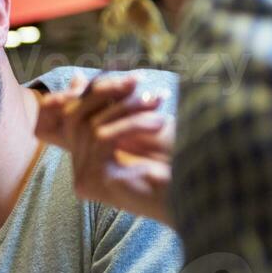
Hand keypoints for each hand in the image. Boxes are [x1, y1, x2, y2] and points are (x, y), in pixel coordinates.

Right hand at [35, 74, 174, 224]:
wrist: (198, 195)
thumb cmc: (175, 161)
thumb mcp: (135, 122)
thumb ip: (105, 104)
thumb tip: (75, 77)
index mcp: (88, 156)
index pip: (73, 113)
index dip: (94, 90)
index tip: (131, 78)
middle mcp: (81, 169)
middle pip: (74, 116)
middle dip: (107, 91)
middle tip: (138, 80)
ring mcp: (84, 178)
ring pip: (89, 125)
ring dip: (126, 108)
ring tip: (157, 103)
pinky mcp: (92, 182)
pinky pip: (101, 138)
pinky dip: (130, 124)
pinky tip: (158, 123)